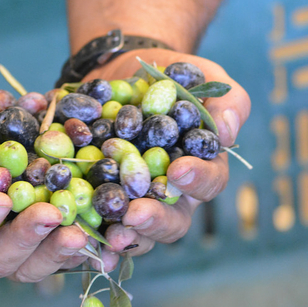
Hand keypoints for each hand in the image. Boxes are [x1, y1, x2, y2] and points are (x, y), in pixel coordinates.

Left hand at [84, 48, 250, 259]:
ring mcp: (134, 198)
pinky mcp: (100, 195)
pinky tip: (79, 235)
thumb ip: (226, 101)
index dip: (197, 180)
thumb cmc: (173, 75)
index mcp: (200, 167)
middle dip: (155, 219)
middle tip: (136, 214)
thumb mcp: (203, 76)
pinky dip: (89, 230)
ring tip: (110, 236)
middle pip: (171, 220)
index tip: (180, 170)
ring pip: (135, 230)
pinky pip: (96, 220)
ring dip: (124, 236)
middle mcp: (169, 192)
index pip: (208, 182)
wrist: (124, 70)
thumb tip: (228, 132)